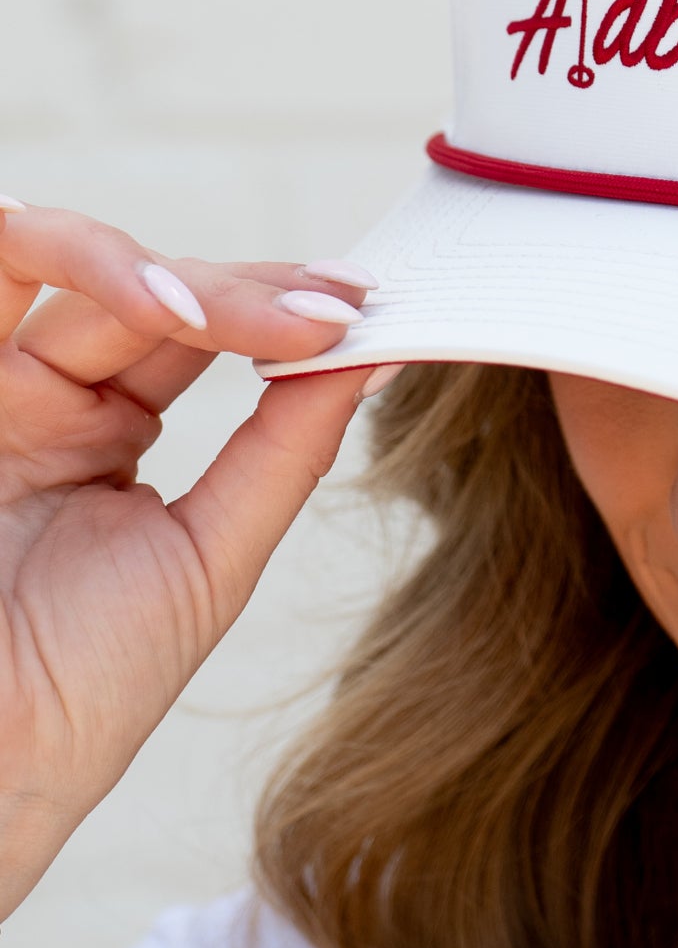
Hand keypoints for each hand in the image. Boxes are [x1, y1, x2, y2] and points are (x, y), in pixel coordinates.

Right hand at [0, 201, 389, 921]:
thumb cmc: (85, 686)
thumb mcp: (211, 553)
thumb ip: (282, 449)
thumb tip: (370, 356)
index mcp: (104, 432)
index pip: (198, 330)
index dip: (280, 304)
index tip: (368, 306)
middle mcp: (45, 396)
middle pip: (154, 290)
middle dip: (254, 290)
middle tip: (337, 306)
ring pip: (82, 265)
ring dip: (178, 276)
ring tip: (258, 315)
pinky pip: (0, 266)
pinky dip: (82, 261)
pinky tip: (162, 300)